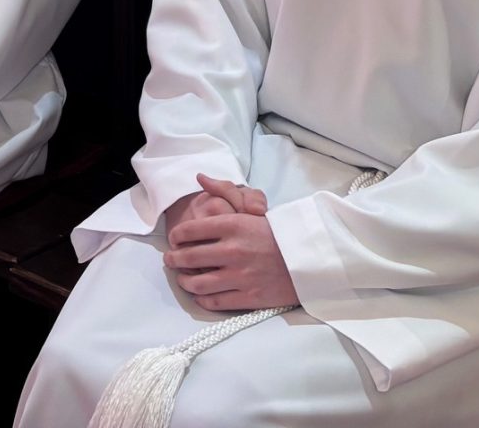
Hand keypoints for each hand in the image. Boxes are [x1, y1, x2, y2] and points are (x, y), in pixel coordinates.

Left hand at [164, 172, 294, 311]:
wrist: (308, 260)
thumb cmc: (277, 234)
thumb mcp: (251, 208)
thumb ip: (224, 191)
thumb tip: (200, 177)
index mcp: (233, 225)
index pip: (190, 230)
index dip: (176, 236)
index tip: (174, 239)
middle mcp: (233, 250)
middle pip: (189, 257)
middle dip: (174, 259)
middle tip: (170, 259)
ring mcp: (240, 275)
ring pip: (198, 283)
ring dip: (184, 281)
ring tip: (182, 278)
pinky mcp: (248, 297)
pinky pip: (215, 301)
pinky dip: (202, 299)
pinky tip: (199, 294)